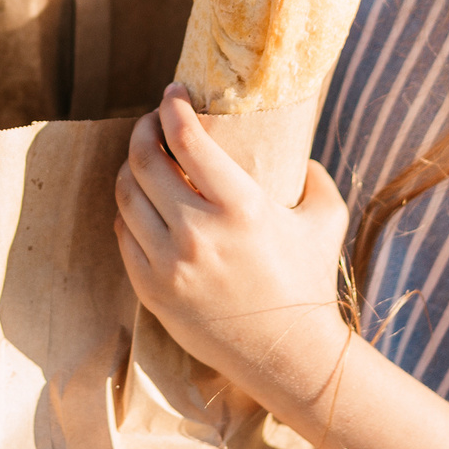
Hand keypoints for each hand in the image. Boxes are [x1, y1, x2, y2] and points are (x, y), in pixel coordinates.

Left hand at [113, 84, 352, 403]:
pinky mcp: (151, 290)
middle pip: (143, 161)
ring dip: (130, 169)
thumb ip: (314, 177)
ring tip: (145, 161)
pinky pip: (123, 235)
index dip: (171, 106)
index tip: (173, 93)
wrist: (288, 355)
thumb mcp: (324, 219)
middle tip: (152, 123)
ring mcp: (168, 264)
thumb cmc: (308, 283)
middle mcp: (198, 232)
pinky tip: (142, 204)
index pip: (186, 139)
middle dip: (143, 130)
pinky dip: (128, 212)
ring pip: (125, 196)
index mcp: (240, 207)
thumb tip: (299, 152)